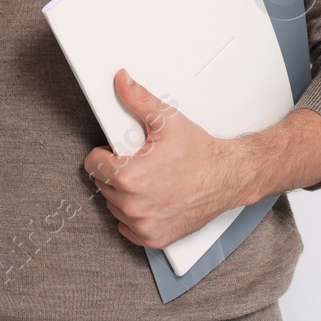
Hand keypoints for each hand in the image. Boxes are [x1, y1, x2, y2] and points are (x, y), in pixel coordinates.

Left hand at [82, 69, 252, 249]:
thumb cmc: (200, 153)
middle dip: (115, 172)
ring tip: (146, 179)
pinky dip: (135, 216)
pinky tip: (150, 199)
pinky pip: (127, 228)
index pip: (92, 164)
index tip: (116, 151)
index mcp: (129, 176)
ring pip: (114, 206)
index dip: (104, 153)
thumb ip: (138, 99)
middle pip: (102, 185)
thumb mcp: (167, 120)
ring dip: (123, 194)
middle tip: (138, 162)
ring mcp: (143, 224)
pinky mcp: (153, 238)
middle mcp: (133, 204)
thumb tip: (121, 81)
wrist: (227, 177)